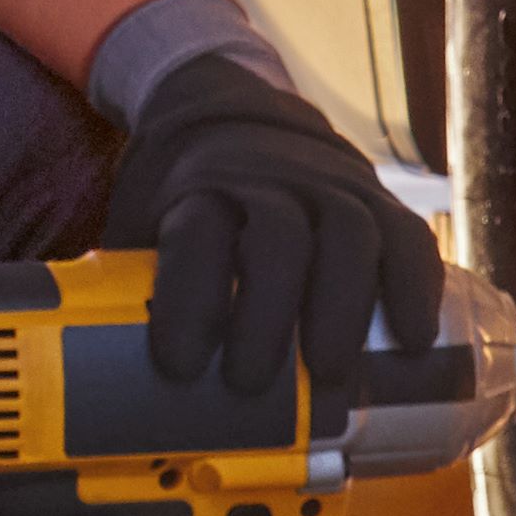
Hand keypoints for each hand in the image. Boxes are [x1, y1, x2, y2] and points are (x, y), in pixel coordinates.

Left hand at [97, 52, 446, 400]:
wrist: (232, 119)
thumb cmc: (187, 207)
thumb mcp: (145, 232)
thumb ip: (132, 296)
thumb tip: (100, 397)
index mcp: (199, 192)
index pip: (195, 236)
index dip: (188, 299)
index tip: (178, 365)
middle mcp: (268, 181)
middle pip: (276, 238)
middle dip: (266, 316)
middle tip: (251, 387)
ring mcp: (329, 185)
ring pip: (347, 234)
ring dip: (343, 310)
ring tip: (330, 378)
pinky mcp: (377, 199)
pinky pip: (407, 236)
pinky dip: (415, 287)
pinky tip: (414, 340)